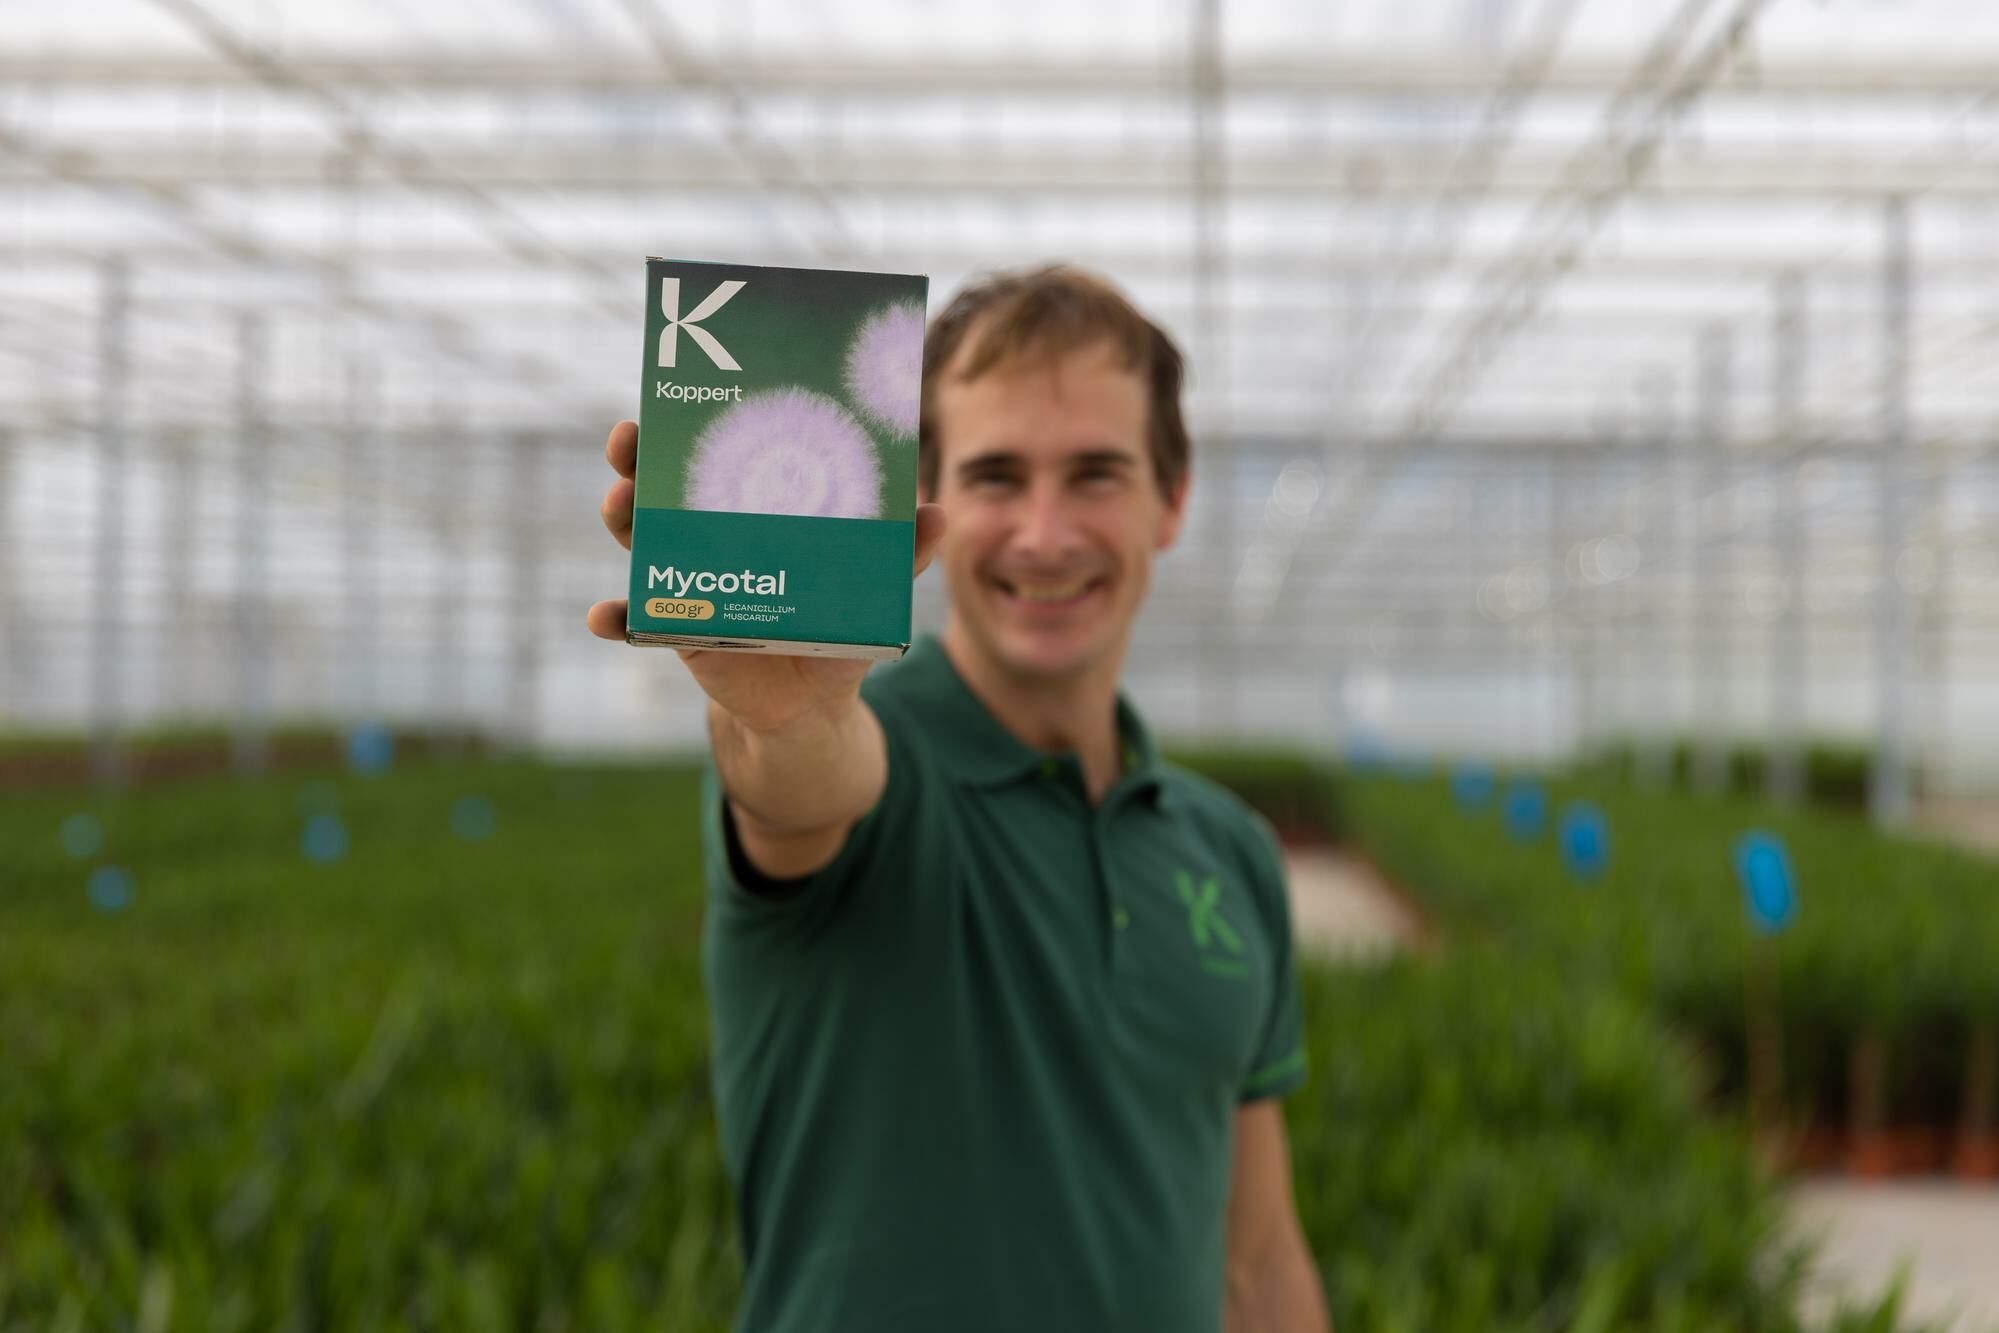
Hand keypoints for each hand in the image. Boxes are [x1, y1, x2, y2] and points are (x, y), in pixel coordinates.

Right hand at [585, 420, 945, 732]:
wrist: (811, 701)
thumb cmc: (835, 621)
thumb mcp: (869, 586)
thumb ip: (899, 553)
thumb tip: (935, 512)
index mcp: (749, 512)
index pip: (714, 458)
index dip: (688, 426)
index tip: (669, 398)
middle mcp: (706, 537)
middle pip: (660, 487)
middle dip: (636, 460)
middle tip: (629, 443)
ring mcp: (684, 581)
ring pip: (639, 541)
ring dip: (623, 518)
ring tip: (618, 506)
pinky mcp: (677, 631)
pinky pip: (632, 623)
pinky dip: (615, 619)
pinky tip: (603, 616)